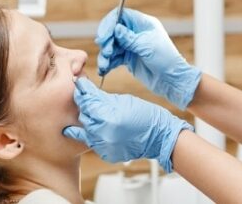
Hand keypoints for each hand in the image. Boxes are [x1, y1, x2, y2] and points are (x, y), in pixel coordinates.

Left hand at [62, 77, 192, 172]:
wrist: (160, 137)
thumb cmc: (145, 115)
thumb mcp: (122, 101)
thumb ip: (101, 98)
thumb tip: (85, 89)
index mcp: (108, 118)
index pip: (86, 103)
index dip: (82, 93)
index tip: (81, 86)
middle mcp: (103, 135)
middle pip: (83, 117)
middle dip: (85, 107)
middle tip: (88, 98)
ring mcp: (104, 147)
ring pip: (85, 131)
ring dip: (89, 121)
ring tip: (98, 114)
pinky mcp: (106, 155)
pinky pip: (93, 142)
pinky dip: (95, 134)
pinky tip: (101, 128)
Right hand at [95, 8, 201, 109]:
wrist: (171, 80)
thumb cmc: (165, 59)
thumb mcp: (146, 47)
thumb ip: (129, 38)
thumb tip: (115, 28)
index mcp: (143, 23)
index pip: (121, 16)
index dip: (109, 24)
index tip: (103, 36)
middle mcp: (135, 32)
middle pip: (113, 31)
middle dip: (107, 41)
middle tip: (107, 52)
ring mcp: (131, 45)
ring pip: (111, 46)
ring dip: (105, 55)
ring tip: (104, 65)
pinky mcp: (128, 58)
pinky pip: (113, 58)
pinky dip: (108, 63)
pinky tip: (103, 70)